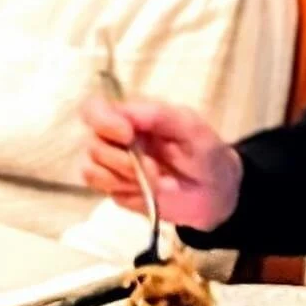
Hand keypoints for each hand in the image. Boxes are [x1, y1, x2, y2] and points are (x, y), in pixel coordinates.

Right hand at [80, 98, 243, 231]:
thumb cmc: (205, 155)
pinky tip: (143, 190)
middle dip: (121, 159)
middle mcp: (115, 139)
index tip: (127, 135)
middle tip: (152, 168)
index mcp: (132, 117)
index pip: (95, 110)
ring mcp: (111, 165)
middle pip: (92, 143)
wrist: (214, 195)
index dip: (102, 121)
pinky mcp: (112, 189)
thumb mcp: (191, 128)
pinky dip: (122, 189)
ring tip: (153, 180)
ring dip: (122, 177)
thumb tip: (123, 114)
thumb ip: (159, 116)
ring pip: (91, 169)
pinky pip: (99, 188)